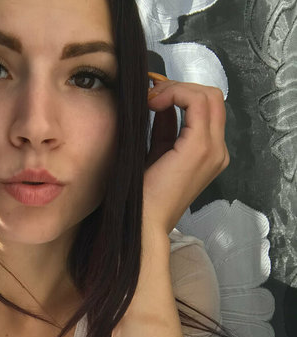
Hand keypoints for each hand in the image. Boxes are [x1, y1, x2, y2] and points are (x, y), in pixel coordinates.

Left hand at [143, 79, 229, 235]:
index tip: (152, 98)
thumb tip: (160, 102)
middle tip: (150, 96)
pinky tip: (153, 103)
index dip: (180, 94)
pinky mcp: (201, 147)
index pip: (206, 108)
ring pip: (207, 95)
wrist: (144, 222)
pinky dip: (175, 94)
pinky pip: (196, 102)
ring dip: (176, 89)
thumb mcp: (157, 153)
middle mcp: (218, 151)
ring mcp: (214, 149)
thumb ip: (165, 129)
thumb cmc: (144, 194)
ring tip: (150, 100)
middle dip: (179, 88)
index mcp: (210, 153)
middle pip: (211, 97)